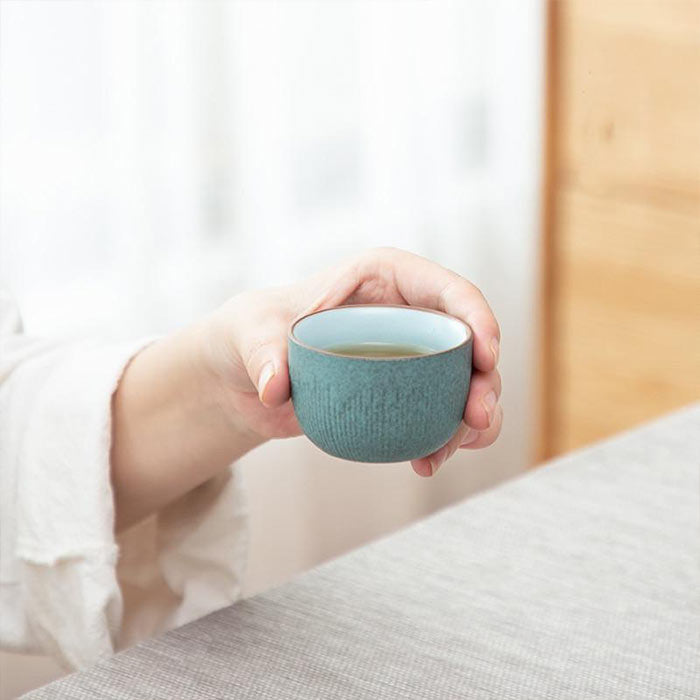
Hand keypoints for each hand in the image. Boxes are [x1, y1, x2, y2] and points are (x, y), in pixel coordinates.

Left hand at [204, 247, 501, 476]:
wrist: (245, 375)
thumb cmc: (252, 332)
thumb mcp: (250, 332)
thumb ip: (263, 353)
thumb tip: (277, 389)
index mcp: (385, 278)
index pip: (447, 289)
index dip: (478, 318)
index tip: (487, 357)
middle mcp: (407, 314)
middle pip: (468, 343)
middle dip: (486, 381)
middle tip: (478, 419)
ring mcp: (409, 356)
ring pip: (464, 384)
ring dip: (474, 420)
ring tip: (447, 452)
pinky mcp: (402, 394)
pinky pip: (440, 415)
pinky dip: (447, 440)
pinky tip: (426, 463)